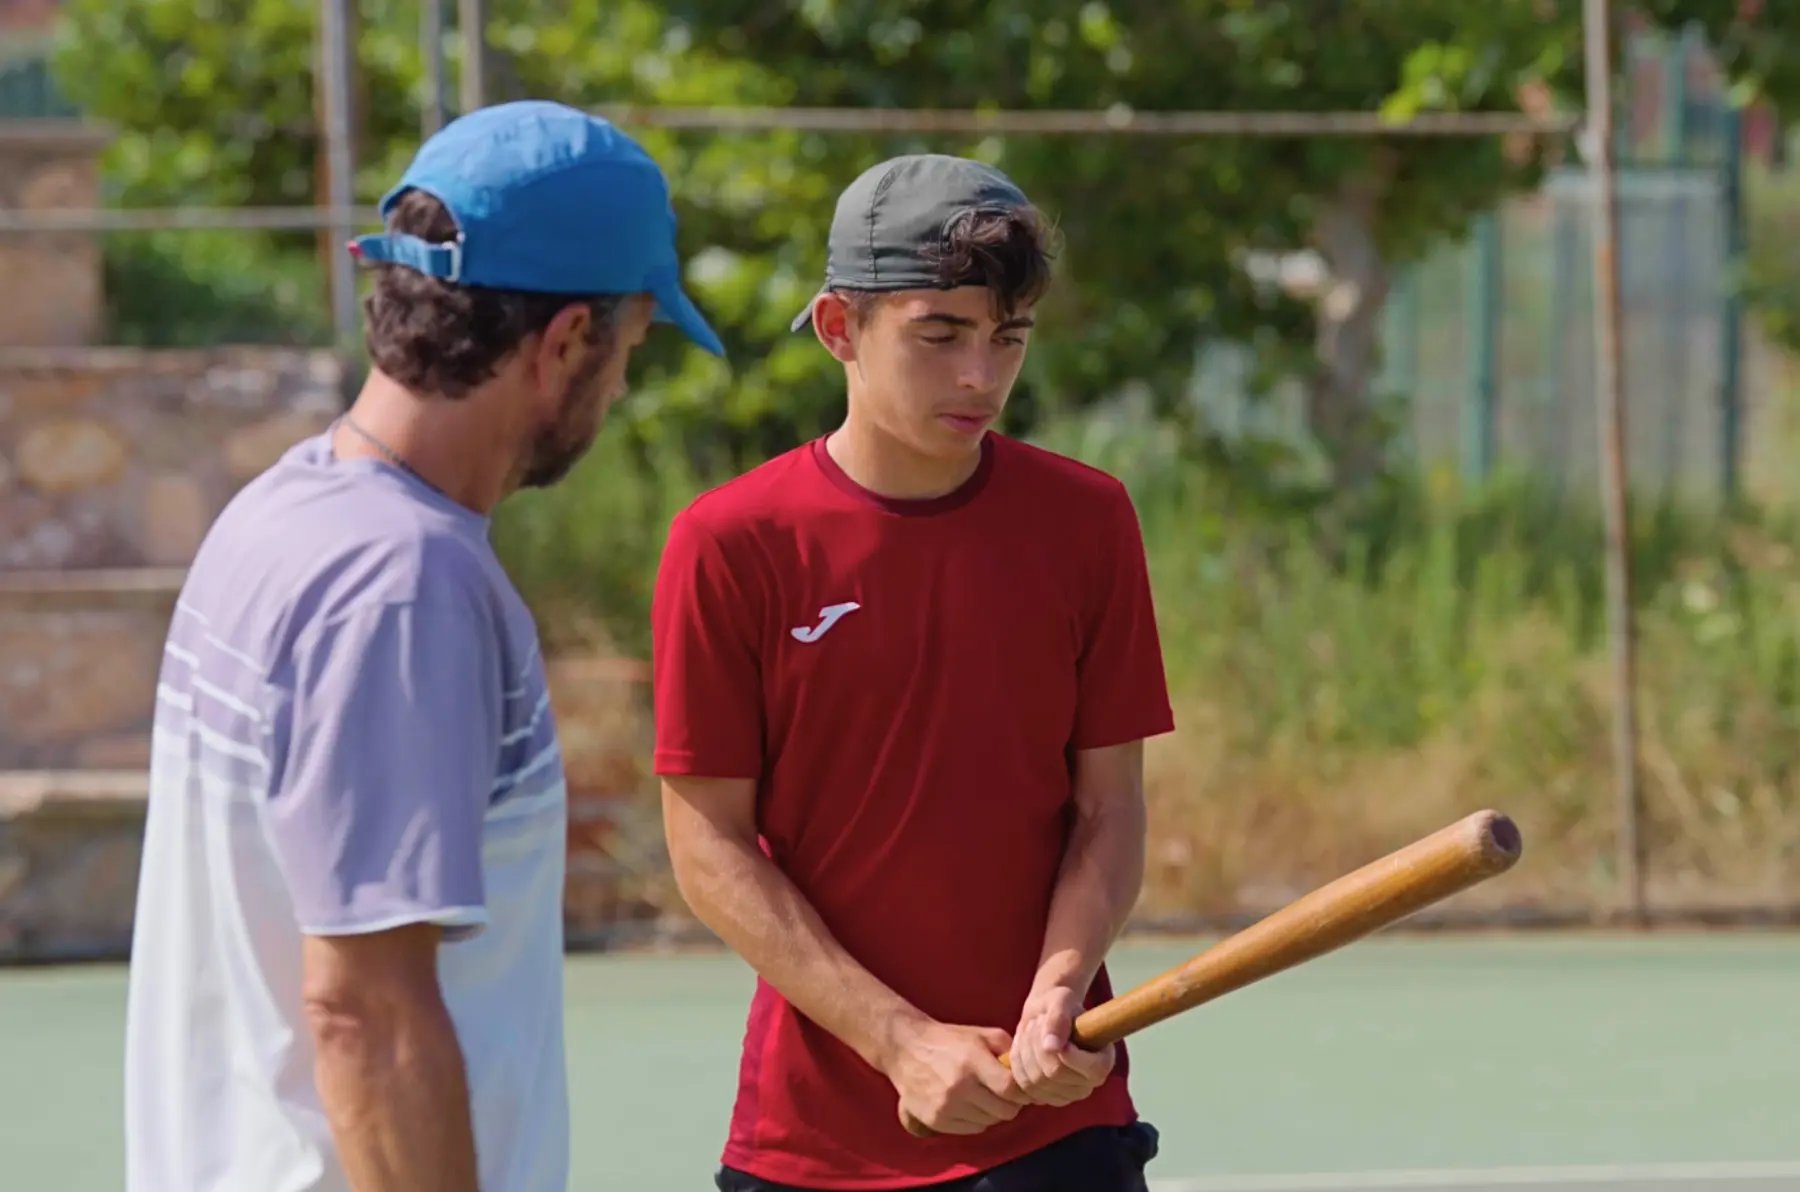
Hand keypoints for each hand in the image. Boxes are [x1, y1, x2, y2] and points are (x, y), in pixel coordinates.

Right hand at [882, 1018, 1029, 1135]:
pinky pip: (971, 1129)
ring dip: (992, 1112)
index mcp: (972, 1061)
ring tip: (983, 1096)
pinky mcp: (935, 1120)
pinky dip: (975, 1120)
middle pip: (1004, 1112)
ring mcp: (946, 1106)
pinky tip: (968, 1104)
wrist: (905, 1048)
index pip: (1011, 1089)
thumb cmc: (948, 1040)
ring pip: (989, 1123)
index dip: (1022, 1092)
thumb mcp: (981, 1034)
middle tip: (1004, 1094)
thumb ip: (1008, 1048)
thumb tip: (1028, 1071)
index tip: (1021, 1089)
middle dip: (1010, 1104)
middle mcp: (959, 1086)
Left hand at [1008, 984, 1115, 1107]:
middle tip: (1037, 1022)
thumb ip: (1059, 1019)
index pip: (1091, 1070)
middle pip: (1054, 1074)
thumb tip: (1052, 1047)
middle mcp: (1086, 1085)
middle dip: (1038, 1044)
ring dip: (1025, 1051)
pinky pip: (1022, 1087)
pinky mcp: (1042, 1098)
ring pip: (1034, 1081)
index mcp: (1103, 1062)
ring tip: (1029, 1030)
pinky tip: (1021, 1046)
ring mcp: (1064, 1096)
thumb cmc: (1060, 1005)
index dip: (1068, 1053)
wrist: (1044, 1016)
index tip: (1053, 1030)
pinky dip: (1016, 1063)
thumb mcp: (1061, 1001)